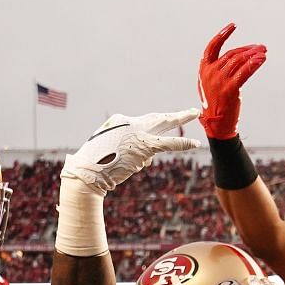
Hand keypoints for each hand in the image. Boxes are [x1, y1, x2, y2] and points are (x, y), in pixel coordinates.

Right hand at [63, 109, 200, 196]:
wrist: (89, 172)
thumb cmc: (96, 165)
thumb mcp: (110, 152)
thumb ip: (129, 152)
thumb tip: (146, 161)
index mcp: (119, 120)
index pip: (141, 126)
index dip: (147, 138)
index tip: (142, 154)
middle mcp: (130, 122)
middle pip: (157, 117)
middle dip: (174, 115)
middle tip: (191, 111)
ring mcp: (139, 133)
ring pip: (165, 124)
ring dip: (181, 117)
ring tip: (193, 113)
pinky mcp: (146, 146)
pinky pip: (169, 143)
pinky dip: (183, 142)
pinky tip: (195, 143)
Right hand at [197, 24, 267, 139]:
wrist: (217, 124)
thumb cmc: (216, 104)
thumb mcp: (211, 84)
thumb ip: (219, 70)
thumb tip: (237, 58)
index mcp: (204, 69)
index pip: (213, 46)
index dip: (223, 34)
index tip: (233, 25)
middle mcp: (211, 72)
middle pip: (232, 54)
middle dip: (248, 49)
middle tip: (260, 47)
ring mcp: (220, 80)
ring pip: (240, 61)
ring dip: (254, 55)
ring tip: (264, 52)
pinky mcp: (230, 88)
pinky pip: (245, 71)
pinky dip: (254, 64)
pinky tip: (261, 60)